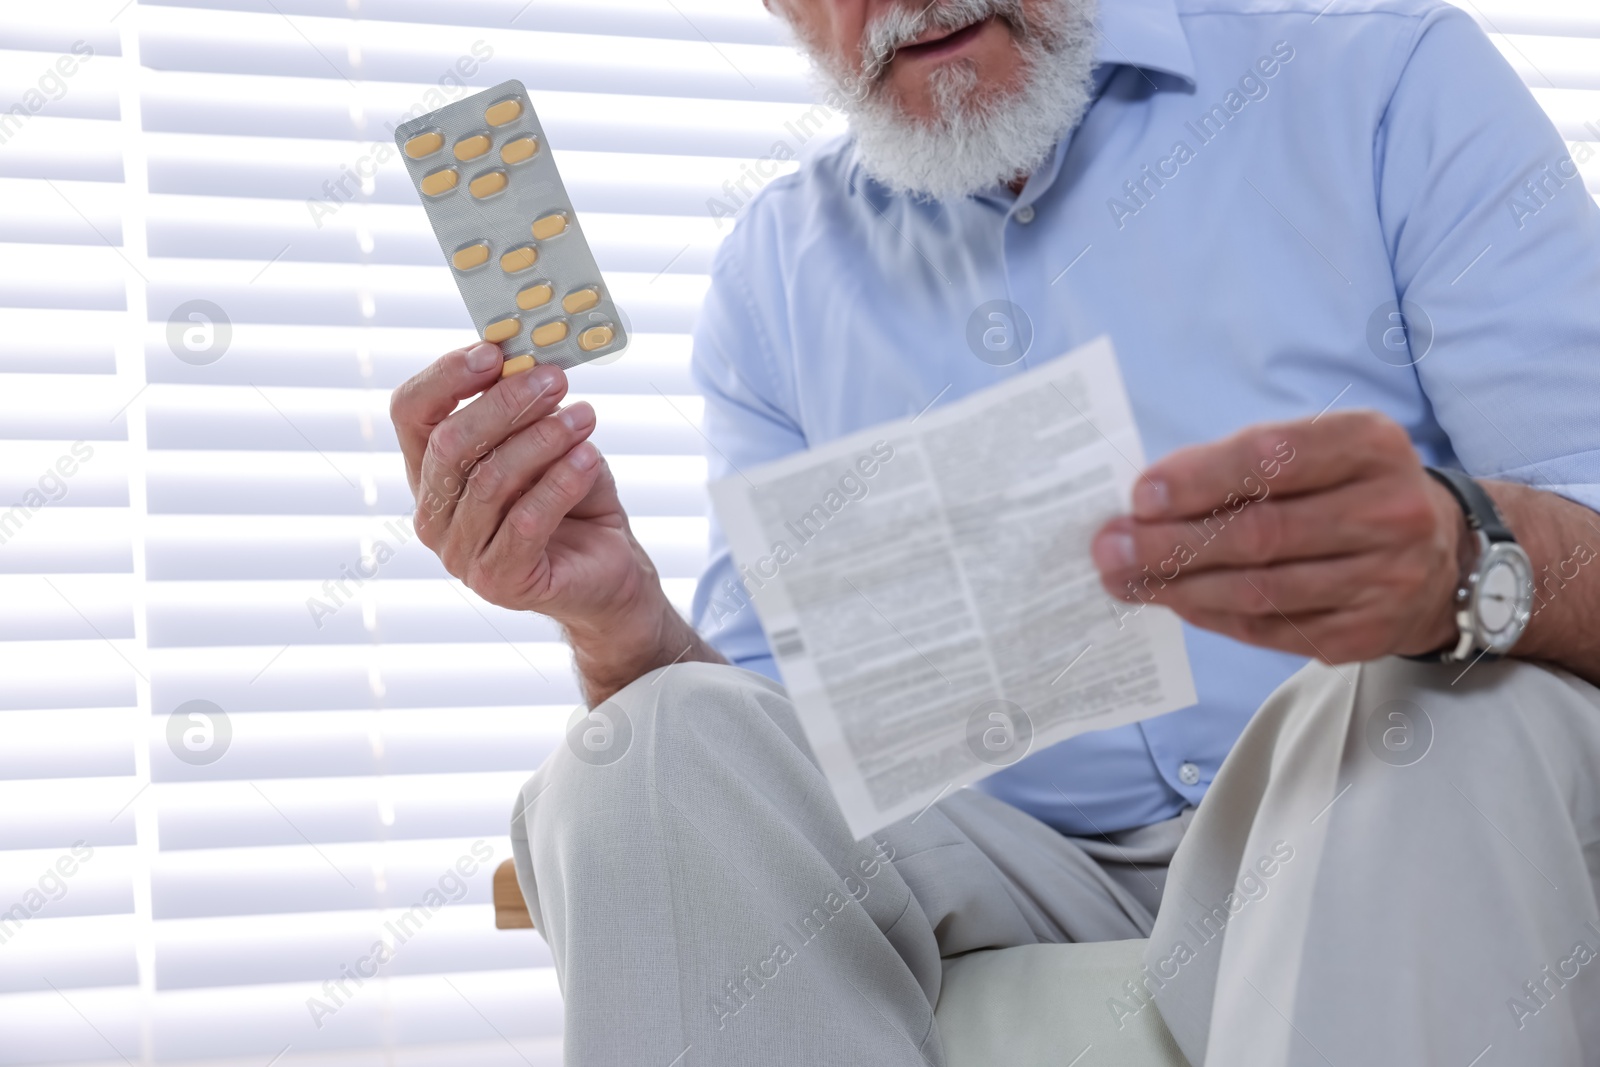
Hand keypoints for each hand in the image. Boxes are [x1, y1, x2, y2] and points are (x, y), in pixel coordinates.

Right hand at [391, 342, 707, 699]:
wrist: (607, 570)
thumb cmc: (571, 498)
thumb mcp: (546, 441)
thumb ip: (527, 408)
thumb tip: (530, 360)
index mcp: (431, 472)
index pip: (411, 413)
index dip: (447, 376)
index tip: (494, 350)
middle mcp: (434, 513)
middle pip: (450, 444)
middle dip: (505, 403)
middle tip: (553, 379)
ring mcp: (460, 554)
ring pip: (491, 480)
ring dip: (543, 439)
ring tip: (584, 416)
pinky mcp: (500, 582)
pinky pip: (526, 521)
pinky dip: (561, 482)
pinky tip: (589, 458)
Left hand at [1090, 411, 1465, 664]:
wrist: (1444, 558)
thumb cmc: (1348, 490)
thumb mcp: (1318, 450)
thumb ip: (1241, 464)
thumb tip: (1145, 499)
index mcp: (1371, 445)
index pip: (1274, 458)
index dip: (1200, 477)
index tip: (1140, 494)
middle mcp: (1388, 512)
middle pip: (1261, 533)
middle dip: (1173, 542)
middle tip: (1111, 546)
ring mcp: (1383, 579)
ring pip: (1259, 590)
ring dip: (1178, 586)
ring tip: (1124, 577)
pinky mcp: (1362, 634)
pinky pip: (1269, 629)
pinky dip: (1210, 614)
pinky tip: (1171, 599)